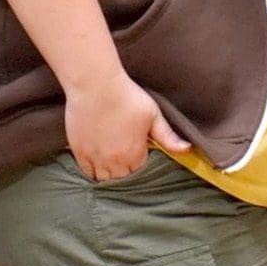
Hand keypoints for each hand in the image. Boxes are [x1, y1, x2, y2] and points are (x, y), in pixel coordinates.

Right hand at [64, 69, 190, 180]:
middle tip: (128, 162)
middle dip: (126, 174)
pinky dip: (92, 171)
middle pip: (121, 179)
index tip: (142, 158)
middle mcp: (113, 161)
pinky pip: (86, 171)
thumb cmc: (127, 97)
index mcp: (134, 154)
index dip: (142, 167)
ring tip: (113, 165)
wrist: (96, 86)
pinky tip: (98, 164)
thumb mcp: (153, 115)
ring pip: (103, 179)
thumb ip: (168, 136)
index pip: (140, 173)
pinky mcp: (79, 150)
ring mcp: (94, 157)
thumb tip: (187, 149)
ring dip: (109, 175)